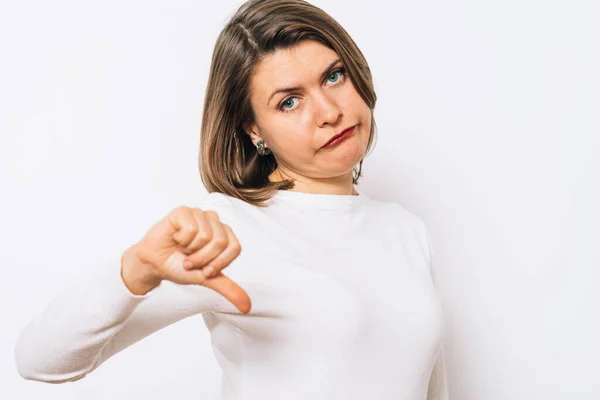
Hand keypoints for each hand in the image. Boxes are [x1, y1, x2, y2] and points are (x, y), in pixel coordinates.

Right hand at [133, 206, 250, 313]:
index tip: (205, 269)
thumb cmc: (180, 267)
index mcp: (225, 234)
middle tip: (189, 261)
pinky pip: (191, 228)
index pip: (234, 247)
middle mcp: (215, 222)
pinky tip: (175, 239)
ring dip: (190, 251)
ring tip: (182, 250)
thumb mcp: (207, 279)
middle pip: (220, 242)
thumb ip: (228, 288)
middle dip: (203, 259)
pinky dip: (181, 240)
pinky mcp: (184, 211)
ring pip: (206, 235)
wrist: (155, 265)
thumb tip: (247, 306)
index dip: (219, 262)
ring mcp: (199, 214)